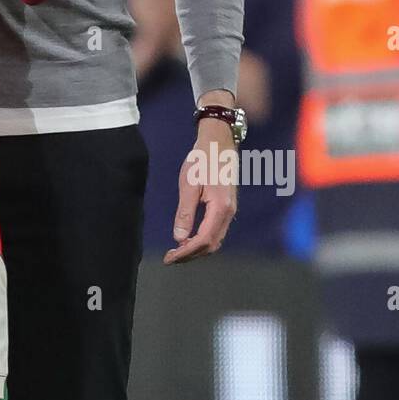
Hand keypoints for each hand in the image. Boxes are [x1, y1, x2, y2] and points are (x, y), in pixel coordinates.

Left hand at [164, 114, 237, 264]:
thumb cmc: (202, 159)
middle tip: (170, 258)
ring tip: (177, 251)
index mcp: (221, 208)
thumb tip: (179, 238)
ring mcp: (230, 210)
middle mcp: (229, 212)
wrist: (219, 141)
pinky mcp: (227, 207)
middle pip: (211, 245)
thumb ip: (185, 212)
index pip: (203, 240)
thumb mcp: (189, 184)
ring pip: (215, 240)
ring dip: (196, 249)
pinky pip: (216, 231)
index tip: (169, 258)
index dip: (186, 253)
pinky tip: (188, 238)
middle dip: (190, 255)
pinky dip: (202, 240)